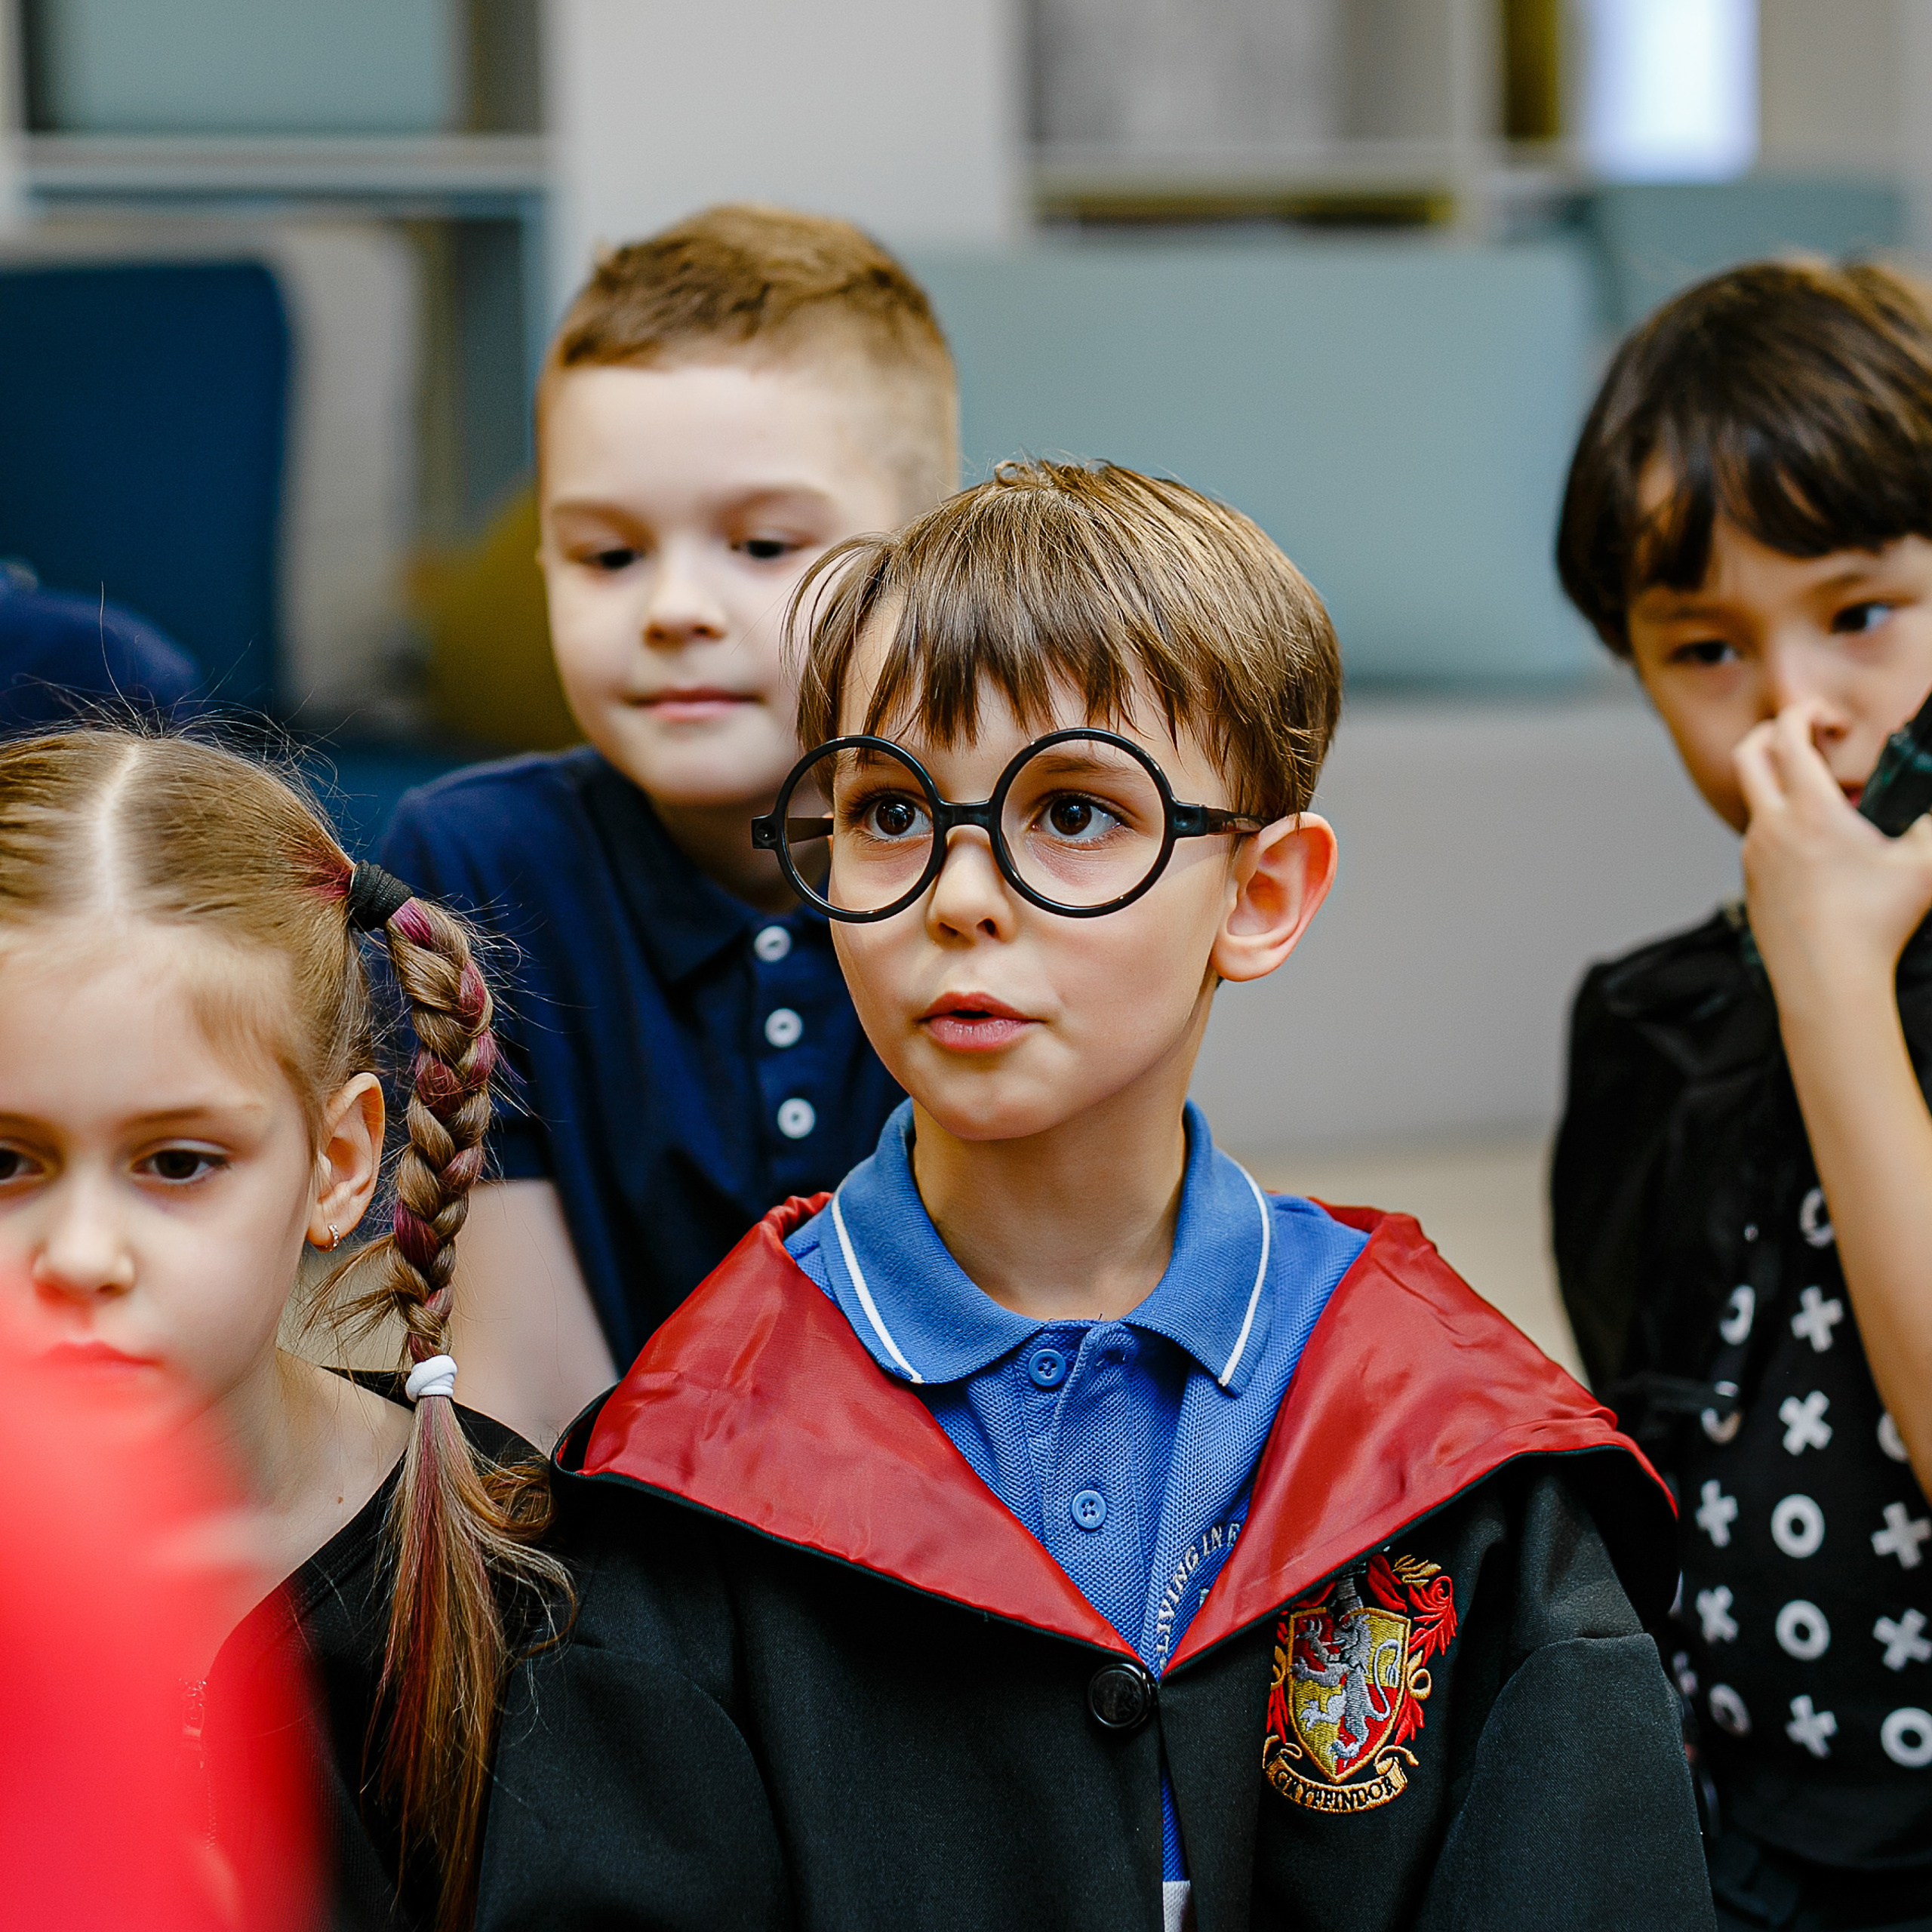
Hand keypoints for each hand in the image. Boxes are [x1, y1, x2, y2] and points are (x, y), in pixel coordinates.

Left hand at [1734, 701, 1931, 1011]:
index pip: (1789, 736)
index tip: (1829, 718)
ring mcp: (1753, 854)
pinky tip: (1818, 850)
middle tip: (1810, 739)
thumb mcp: (1923, 865)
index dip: (1806, 712)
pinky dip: (1782, 826)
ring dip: (1784, 787)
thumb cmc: (1874, 924)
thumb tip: (1926, 822)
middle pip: (1748, 754)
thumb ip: (1930, 828)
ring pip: (1756, 801)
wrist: (1826, 979)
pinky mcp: (1749, 881)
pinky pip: (1759, 839)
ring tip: (1830, 806)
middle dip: (1774, 732)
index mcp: (1809, 809)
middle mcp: (1771, 826)